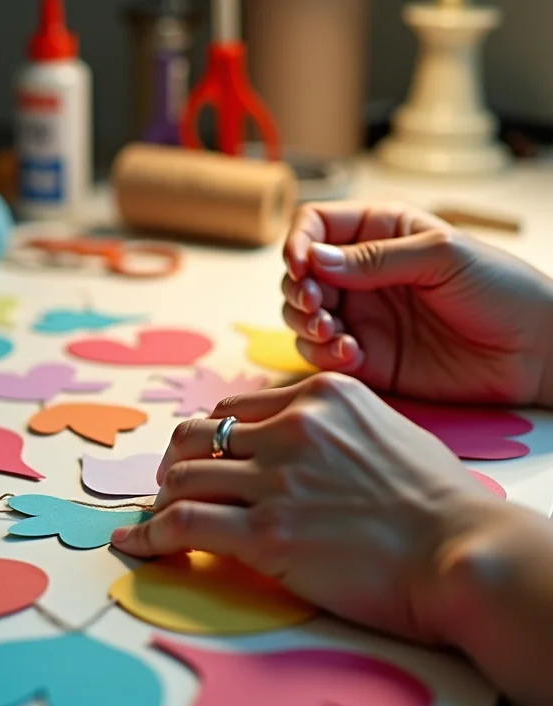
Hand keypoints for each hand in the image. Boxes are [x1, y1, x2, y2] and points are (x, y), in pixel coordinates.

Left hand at [110, 374, 517, 643]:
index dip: (209, 438)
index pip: (233, 408)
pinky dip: (149, 534)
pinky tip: (134, 545)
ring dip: (162, 500)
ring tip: (158, 520)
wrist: (462, 551)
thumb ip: (327, 426)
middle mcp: (291, 427)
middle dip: (175, 463)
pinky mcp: (267, 533)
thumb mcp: (381, 429)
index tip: (200, 461)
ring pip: (182, 477)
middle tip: (171, 488)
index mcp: (318, 396)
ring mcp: (277, 478)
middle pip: (197, 435)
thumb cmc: (434, 499)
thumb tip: (284, 441)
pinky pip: (182, 524)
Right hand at [281, 201, 552, 405]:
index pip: (317, 226)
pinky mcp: (366, 358)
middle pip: (300, 274)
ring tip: (331, 332)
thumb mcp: (443, 255)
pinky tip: (350, 354)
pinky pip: (322, 354)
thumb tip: (313, 259)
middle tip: (317, 305)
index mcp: (380, 233)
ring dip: (304, 324)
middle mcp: (363, 274)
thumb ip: (375, 258)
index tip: (300, 265)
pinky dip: (323, 354)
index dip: (298, 242)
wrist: (534, 353)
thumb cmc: (502, 290)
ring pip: (302, 316)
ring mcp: (362, 317)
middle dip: (297, 290)